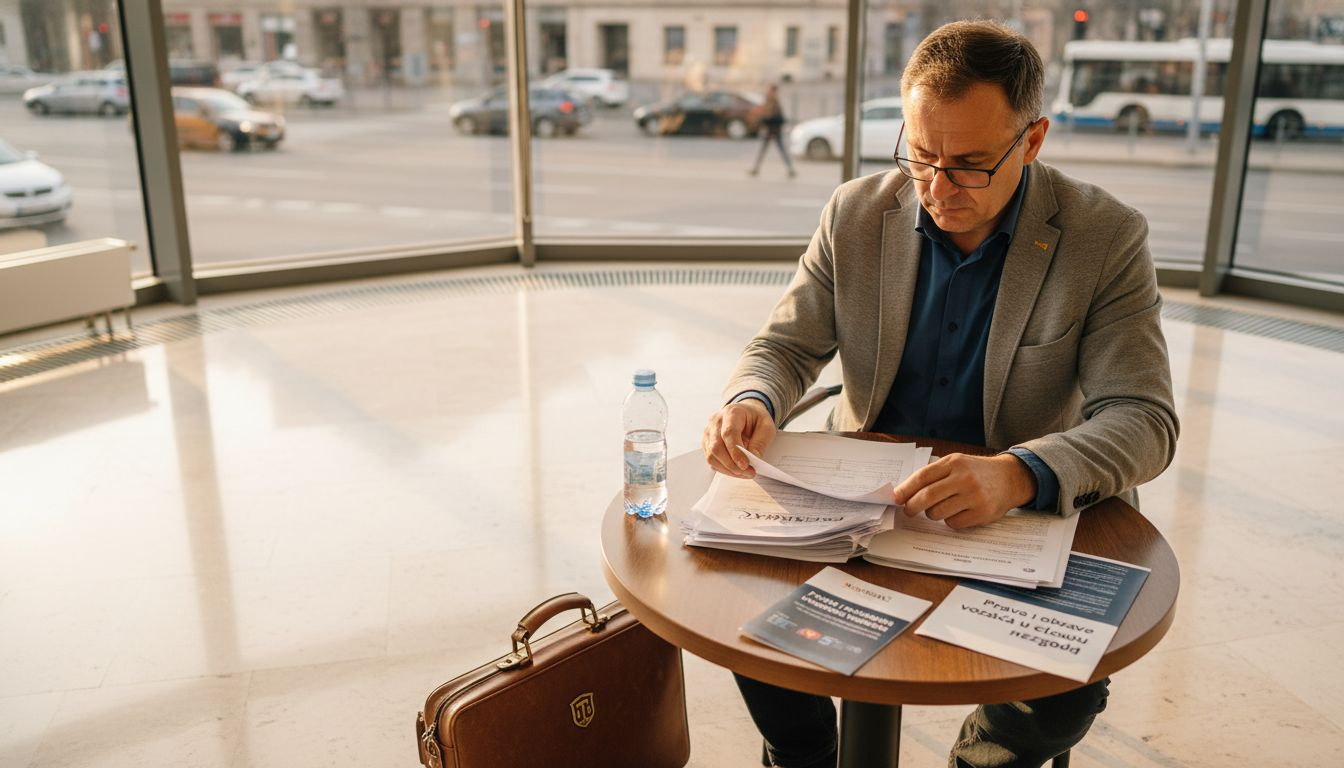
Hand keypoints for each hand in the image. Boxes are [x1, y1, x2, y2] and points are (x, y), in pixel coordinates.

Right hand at [701, 400, 776, 478]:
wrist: (746, 414)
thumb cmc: (755, 419)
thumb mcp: (767, 426)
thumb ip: (761, 441)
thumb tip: (753, 458)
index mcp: (731, 413)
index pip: (728, 433)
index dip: (735, 452)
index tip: (745, 465)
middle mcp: (715, 421)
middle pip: (716, 446)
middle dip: (732, 464)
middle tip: (748, 472)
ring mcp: (708, 432)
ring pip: (711, 456)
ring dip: (728, 469)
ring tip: (744, 473)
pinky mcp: (707, 443)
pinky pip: (711, 460)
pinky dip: (724, 469)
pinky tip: (736, 470)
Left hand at [892, 453, 1036, 529]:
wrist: (1010, 478)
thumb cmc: (976, 472)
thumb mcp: (956, 464)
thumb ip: (933, 475)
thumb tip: (903, 493)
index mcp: (954, 463)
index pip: (922, 477)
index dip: (905, 490)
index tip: (894, 498)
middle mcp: (964, 478)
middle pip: (927, 496)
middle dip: (912, 507)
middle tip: (909, 511)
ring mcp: (974, 496)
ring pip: (938, 512)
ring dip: (933, 514)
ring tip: (942, 507)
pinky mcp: (982, 513)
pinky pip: (953, 523)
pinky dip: (950, 521)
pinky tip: (958, 512)